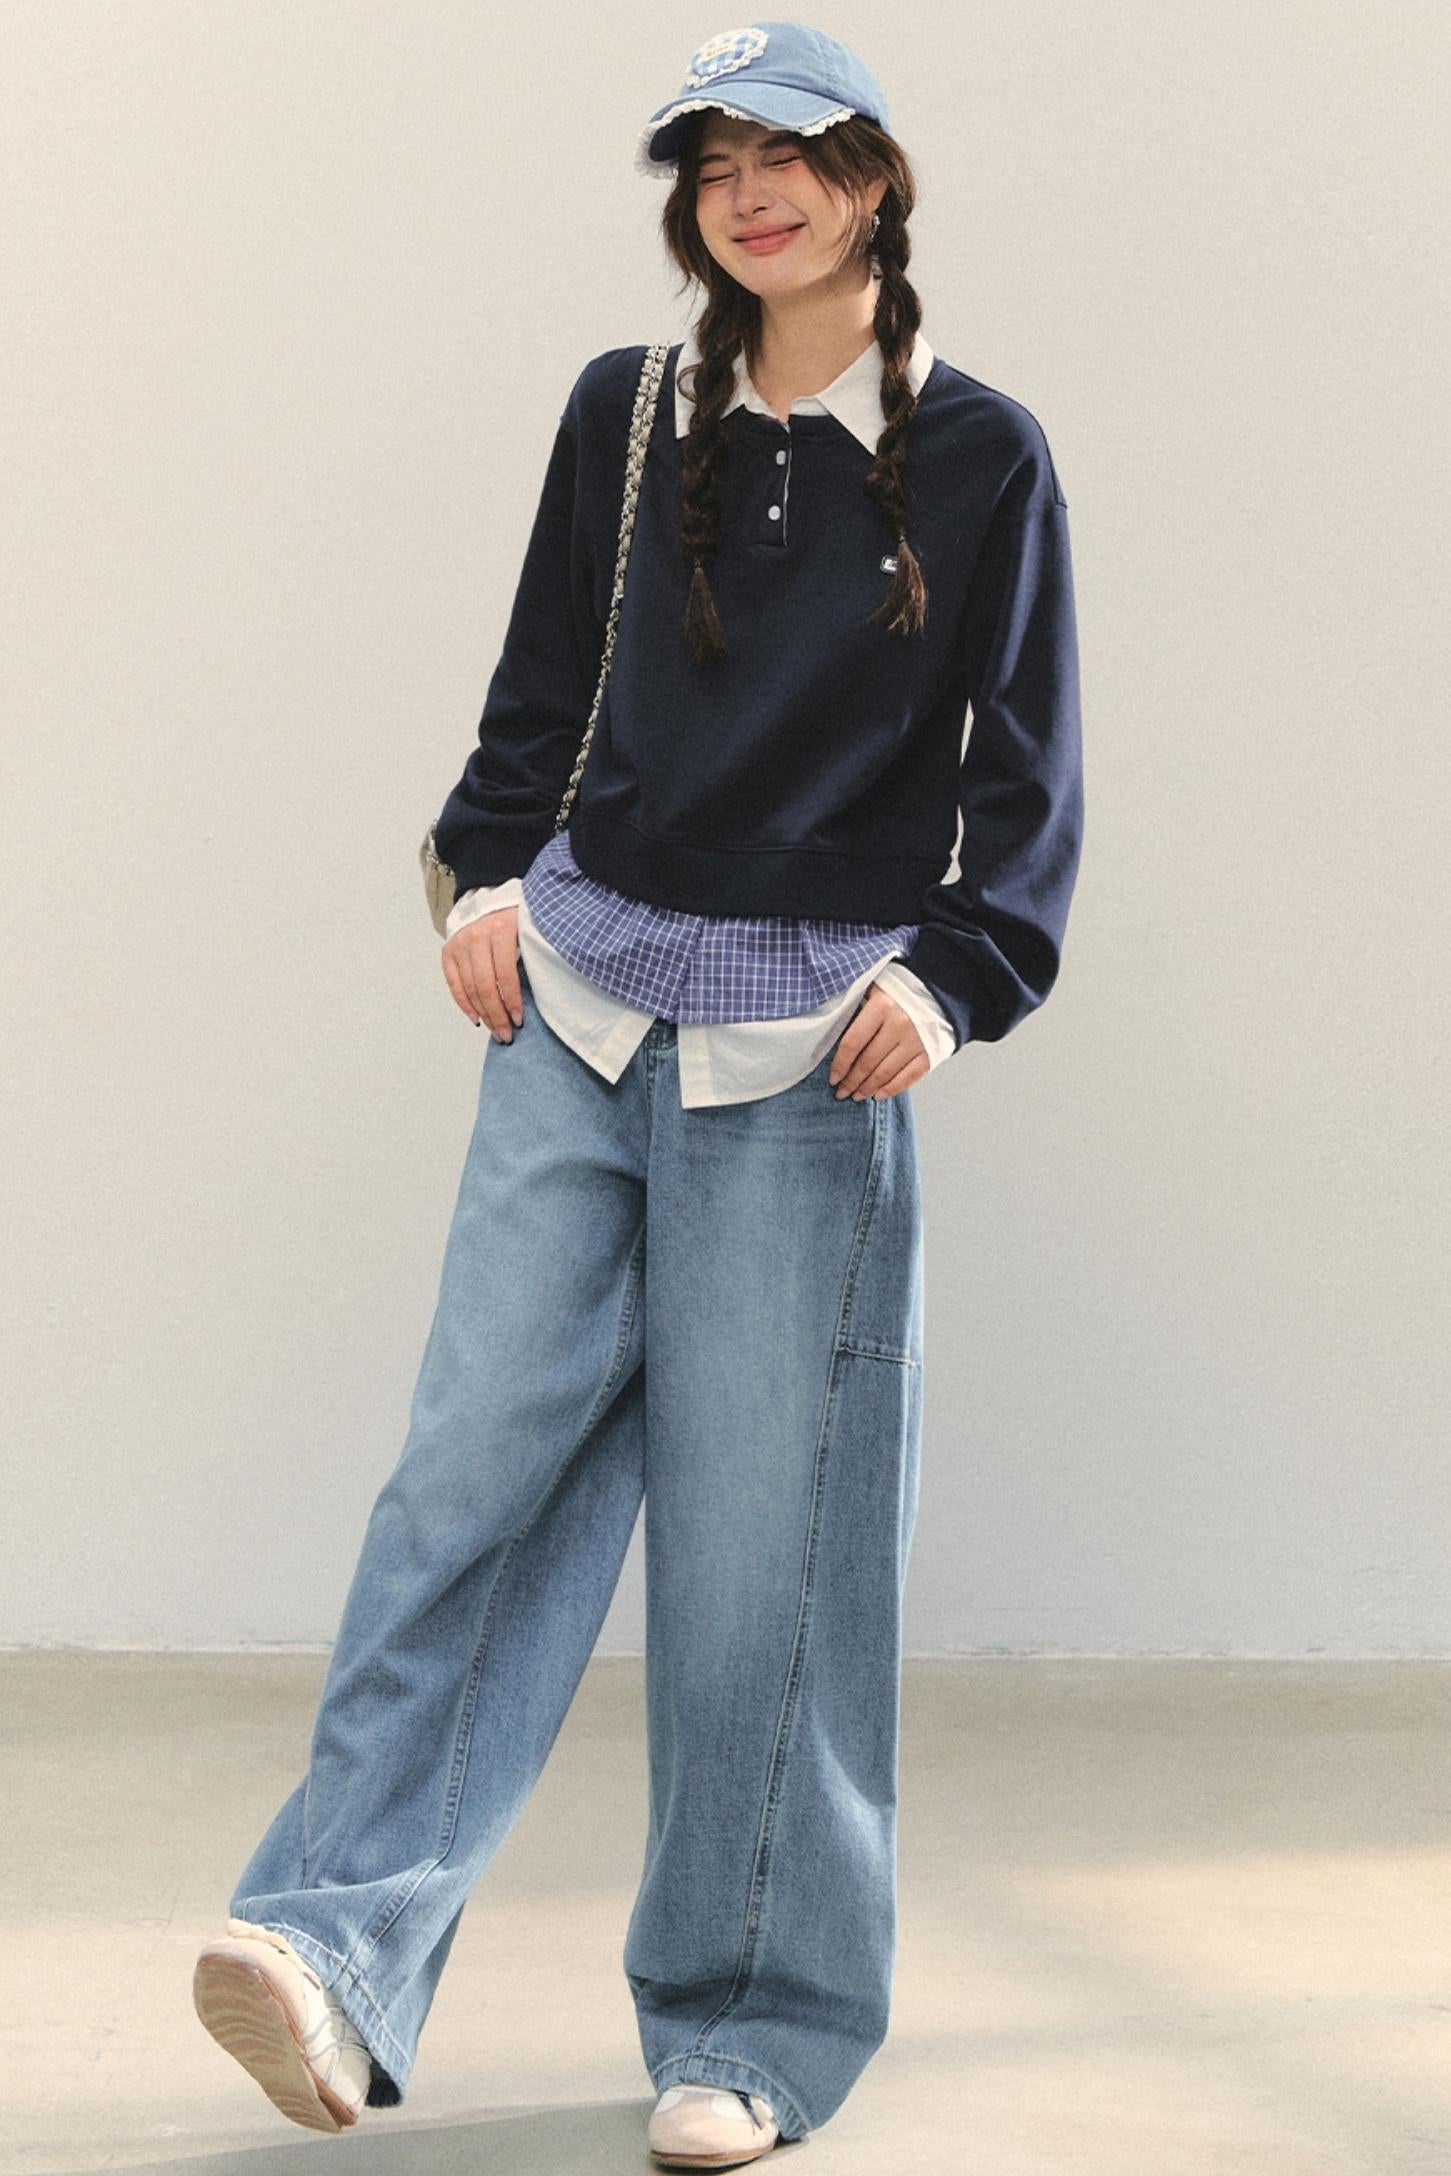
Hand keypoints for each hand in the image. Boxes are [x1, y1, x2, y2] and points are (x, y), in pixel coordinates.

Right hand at [441, 906, 524, 1039]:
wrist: (488, 899)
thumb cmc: (514, 920)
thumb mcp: (527, 930)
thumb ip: (529, 956)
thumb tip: (536, 996)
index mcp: (500, 930)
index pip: (505, 975)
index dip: (511, 1001)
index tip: (519, 1020)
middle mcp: (476, 937)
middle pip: (485, 986)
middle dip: (496, 1014)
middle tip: (506, 1034)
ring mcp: (460, 944)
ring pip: (470, 988)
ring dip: (483, 1014)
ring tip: (495, 1030)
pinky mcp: (448, 951)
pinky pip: (454, 984)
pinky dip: (464, 1004)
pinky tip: (476, 1018)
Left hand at [829, 982, 928, 1100]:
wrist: (937, 991)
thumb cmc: (898, 992)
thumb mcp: (873, 990)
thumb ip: (855, 1010)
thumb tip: (831, 1039)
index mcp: (882, 1007)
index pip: (853, 1043)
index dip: (840, 1064)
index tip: (833, 1077)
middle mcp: (900, 1024)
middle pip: (868, 1062)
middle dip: (852, 1081)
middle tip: (842, 1092)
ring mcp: (917, 1040)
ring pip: (886, 1073)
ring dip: (868, 1088)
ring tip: (857, 1095)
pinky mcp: (930, 1052)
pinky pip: (908, 1077)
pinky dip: (892, 1089)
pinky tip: (879, 1095)